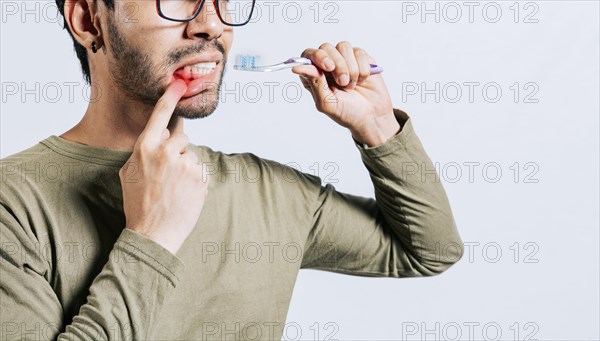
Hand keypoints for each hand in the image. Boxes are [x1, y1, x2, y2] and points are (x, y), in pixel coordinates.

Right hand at [119, 80, 208, 254]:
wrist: (154, 233)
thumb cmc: (138, 204)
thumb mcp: (129, 172)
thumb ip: (144, 150)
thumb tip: (158, 135)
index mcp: (145, 148)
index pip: (160, 115)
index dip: (170, 97)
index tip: (178, 83)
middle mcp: (167, 152)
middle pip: (181, 134)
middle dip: (177, 146)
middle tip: (168, 169)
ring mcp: (186, 164)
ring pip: (191, 153)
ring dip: (185, 165)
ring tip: (174, 187)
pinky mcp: (201, 176)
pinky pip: (200, 168)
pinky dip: (194, 178)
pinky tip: (184, 192)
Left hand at [291, 41, 400, 146]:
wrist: (372, 117)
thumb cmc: (347, 113)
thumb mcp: (326, 103)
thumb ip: (313, 82)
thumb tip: (297, 67)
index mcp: (315, 76)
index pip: (308, 55)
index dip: (317, 56)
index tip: (328, 67)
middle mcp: (328, 65)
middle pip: (326, 47)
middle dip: (337, 64)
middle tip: (342, 82)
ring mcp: (345, 60)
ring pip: (343, 46)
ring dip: (350, 68)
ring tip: (352, 85)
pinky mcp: (361, 59)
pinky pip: (359, 52)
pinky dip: (362, 68)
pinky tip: (362, 80)